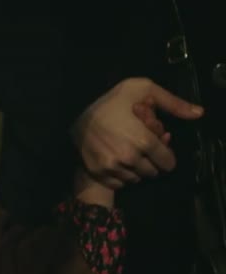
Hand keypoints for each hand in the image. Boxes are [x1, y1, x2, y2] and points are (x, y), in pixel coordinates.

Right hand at [72, 77, 202, 188]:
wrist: (73, 114)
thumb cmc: (111, 101)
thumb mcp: (141, 89)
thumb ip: (172, 103)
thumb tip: (199, 114)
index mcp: (143, 141)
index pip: (169, 163)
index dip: (164, 153)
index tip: (154, 143)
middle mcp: (130, 159)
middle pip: (154, 172)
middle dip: (150, 161)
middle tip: (138, 146)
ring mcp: (113, 168)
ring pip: (138, 179)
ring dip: (136, 169)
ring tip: (125, 151)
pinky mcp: (100, 174)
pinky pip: (121, 183)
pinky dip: (121, 175)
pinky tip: (114, 159)